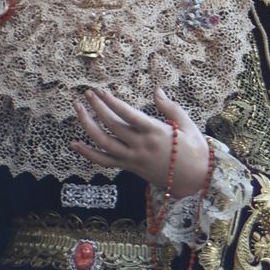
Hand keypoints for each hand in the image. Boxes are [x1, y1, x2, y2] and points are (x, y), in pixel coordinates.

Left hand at [74, 86, 210, 196]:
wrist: (195, 179)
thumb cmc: (194, 149)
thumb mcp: (187, 124)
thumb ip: (170, 107)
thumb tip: (156, 90)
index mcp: (156, 132)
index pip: (129, 115)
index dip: (113, 103)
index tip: (102, 92)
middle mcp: (141, 146)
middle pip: (112, 126)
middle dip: (97, 108)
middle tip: (87, 94)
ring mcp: (133, 158)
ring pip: (104, 143)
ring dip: (88, 126)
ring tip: (78, 110)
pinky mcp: (130, 168)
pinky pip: (105, 161)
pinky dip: (88, 154)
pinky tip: (74, 144)